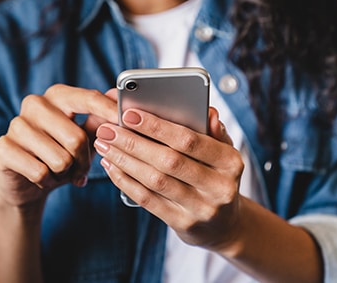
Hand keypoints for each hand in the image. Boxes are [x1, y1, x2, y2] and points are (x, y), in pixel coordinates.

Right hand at [0, 85, 116, 207]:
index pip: (88, 98)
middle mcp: (35, 104)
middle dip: (84, 161)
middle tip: (80, 169)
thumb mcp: (85, 138)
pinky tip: (42, 177)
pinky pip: (40, 172)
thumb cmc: (61, 154)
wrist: (27, 182)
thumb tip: (118, 97)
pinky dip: (47, 181)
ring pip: (60, 159)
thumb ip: (100, 120)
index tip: (125, 121)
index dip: (109, 111)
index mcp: (58, 95)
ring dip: (65, 173)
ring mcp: (16, 124)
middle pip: (76, 138)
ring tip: (59, 171)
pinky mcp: (3, 147)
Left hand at [94, 107, 244, 249]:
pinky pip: (148, 200)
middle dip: (133, 142)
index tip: (129, 114)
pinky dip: (126, 181)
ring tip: (104, 145)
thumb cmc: (217, 177)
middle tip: (108, 129)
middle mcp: (219, 187)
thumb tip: (208, 112)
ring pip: (155, 181)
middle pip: (169, 161)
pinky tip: (112, 167)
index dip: (157, 127)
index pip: (190, 140)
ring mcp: (201, 208)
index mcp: (231, 162)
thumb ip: (213, 131)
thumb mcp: (223, 153)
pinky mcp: (183, 224)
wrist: (224, 225)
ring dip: (125, 161)